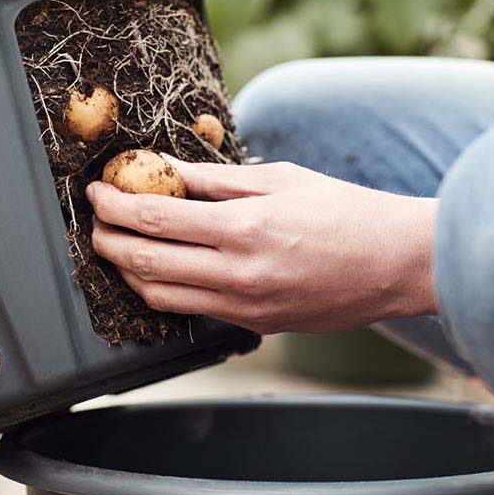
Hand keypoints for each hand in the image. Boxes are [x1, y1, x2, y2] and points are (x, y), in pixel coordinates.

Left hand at [87, 158, 438, 333]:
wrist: (397, 264)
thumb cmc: (344, 212)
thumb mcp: (277, 179)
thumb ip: (213, 178)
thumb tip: (162, 169)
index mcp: (244, 229)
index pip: (153, 220)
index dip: (114, 206)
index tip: (97, 192)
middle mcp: (239, 274)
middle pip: (144, 263)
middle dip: (106, 241)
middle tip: (96, 221)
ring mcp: (245, 307)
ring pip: (159, 296)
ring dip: (126, 271)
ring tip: (118, 245)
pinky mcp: (254, 325)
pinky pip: (191, 310)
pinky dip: (163, 288)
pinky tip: (159, 268)